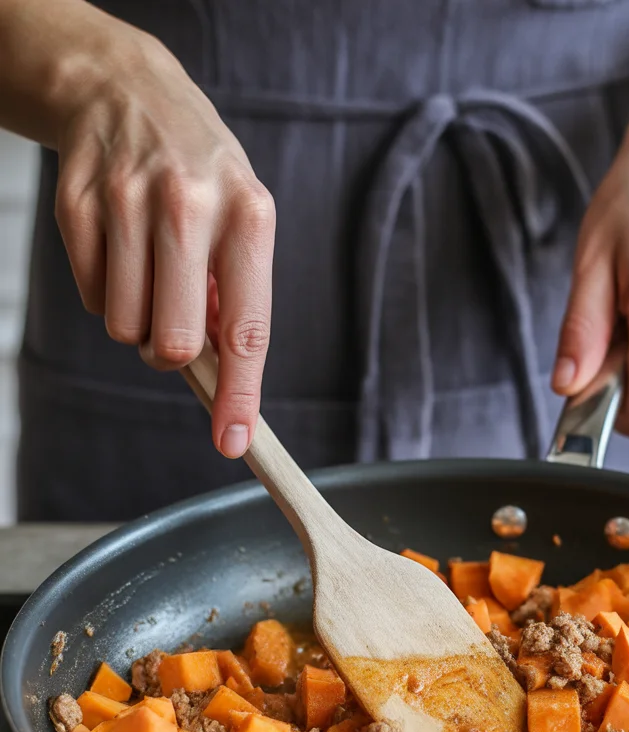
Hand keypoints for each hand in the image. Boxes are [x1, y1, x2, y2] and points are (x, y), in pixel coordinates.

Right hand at [54, 30, 274, 457]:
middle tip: (174, 328)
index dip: (239, 395)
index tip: (234, 442)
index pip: (247, 330)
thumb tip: (223, 376)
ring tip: (149, 276)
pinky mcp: (78, 202)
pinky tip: (119, 250)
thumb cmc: (200, 174)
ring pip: (125, 327)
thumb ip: (236, 295)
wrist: (126, 90)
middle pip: (175, 340)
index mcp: (249, 215)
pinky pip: (91, 298)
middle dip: (174, 354)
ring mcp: (128, 200)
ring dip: (137, 323)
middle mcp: (191, 205)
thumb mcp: (241, 220)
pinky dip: (105, 293)